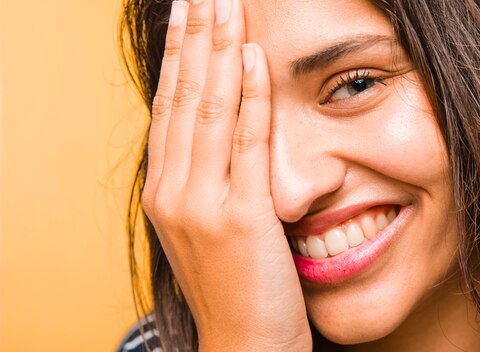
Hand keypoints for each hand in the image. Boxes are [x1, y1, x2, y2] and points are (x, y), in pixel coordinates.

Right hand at [140, 0, 310, 349]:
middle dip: (194, 37)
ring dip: (217, 50)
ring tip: (225, 3)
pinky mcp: (240, 218)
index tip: (188, 13)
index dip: (179, 56)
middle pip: (184, 97)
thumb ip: (210, 180)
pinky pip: (246, 143)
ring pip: (209, 110)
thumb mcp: (210, 228)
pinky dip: (250, 96)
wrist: (243, 348)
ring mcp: (201, 204)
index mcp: (166, 191)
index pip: (171, 107)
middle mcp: (173, 191)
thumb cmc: (235, 288)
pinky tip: (252, 56)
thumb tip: (222, 135)